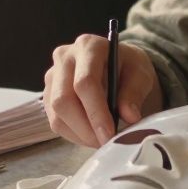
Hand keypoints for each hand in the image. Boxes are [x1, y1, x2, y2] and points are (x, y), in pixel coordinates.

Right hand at [43, 36, 158, 147]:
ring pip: (57, 114)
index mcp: (88, 46)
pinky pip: (55, 122)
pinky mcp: (48, 94)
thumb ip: (134, 92)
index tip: (109, 133)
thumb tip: (129, 116)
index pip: (84, 82)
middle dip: (85, 127)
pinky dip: (74, 135)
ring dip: (80, 134)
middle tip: (105, 142)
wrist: (117, 66)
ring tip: (101, 140)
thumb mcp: (140, 74)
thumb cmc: (128, 68)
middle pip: (64, 100)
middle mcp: (64, 57)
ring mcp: (52, 76)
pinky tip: (91, 135)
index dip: (96, 111)